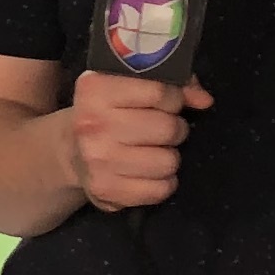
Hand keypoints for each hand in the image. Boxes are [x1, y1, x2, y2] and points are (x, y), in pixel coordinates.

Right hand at [63, 70, 212, 211]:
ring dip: (168, 157)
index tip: (169, 103)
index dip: (175, 98)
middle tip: (159, 130)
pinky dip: (162, 183)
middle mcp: (93, 124)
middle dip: (173, 129)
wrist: (70, 151)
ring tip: (152, 151)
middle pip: (168, 128)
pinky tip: (148, 173)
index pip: (159, 92)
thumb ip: (172, 85)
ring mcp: (98, 159)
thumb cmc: (109, 112)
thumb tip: (204, 100)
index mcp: (96, 90)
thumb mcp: (130, 86)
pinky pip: (160, 189)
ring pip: (168, 161)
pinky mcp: (105, 189)